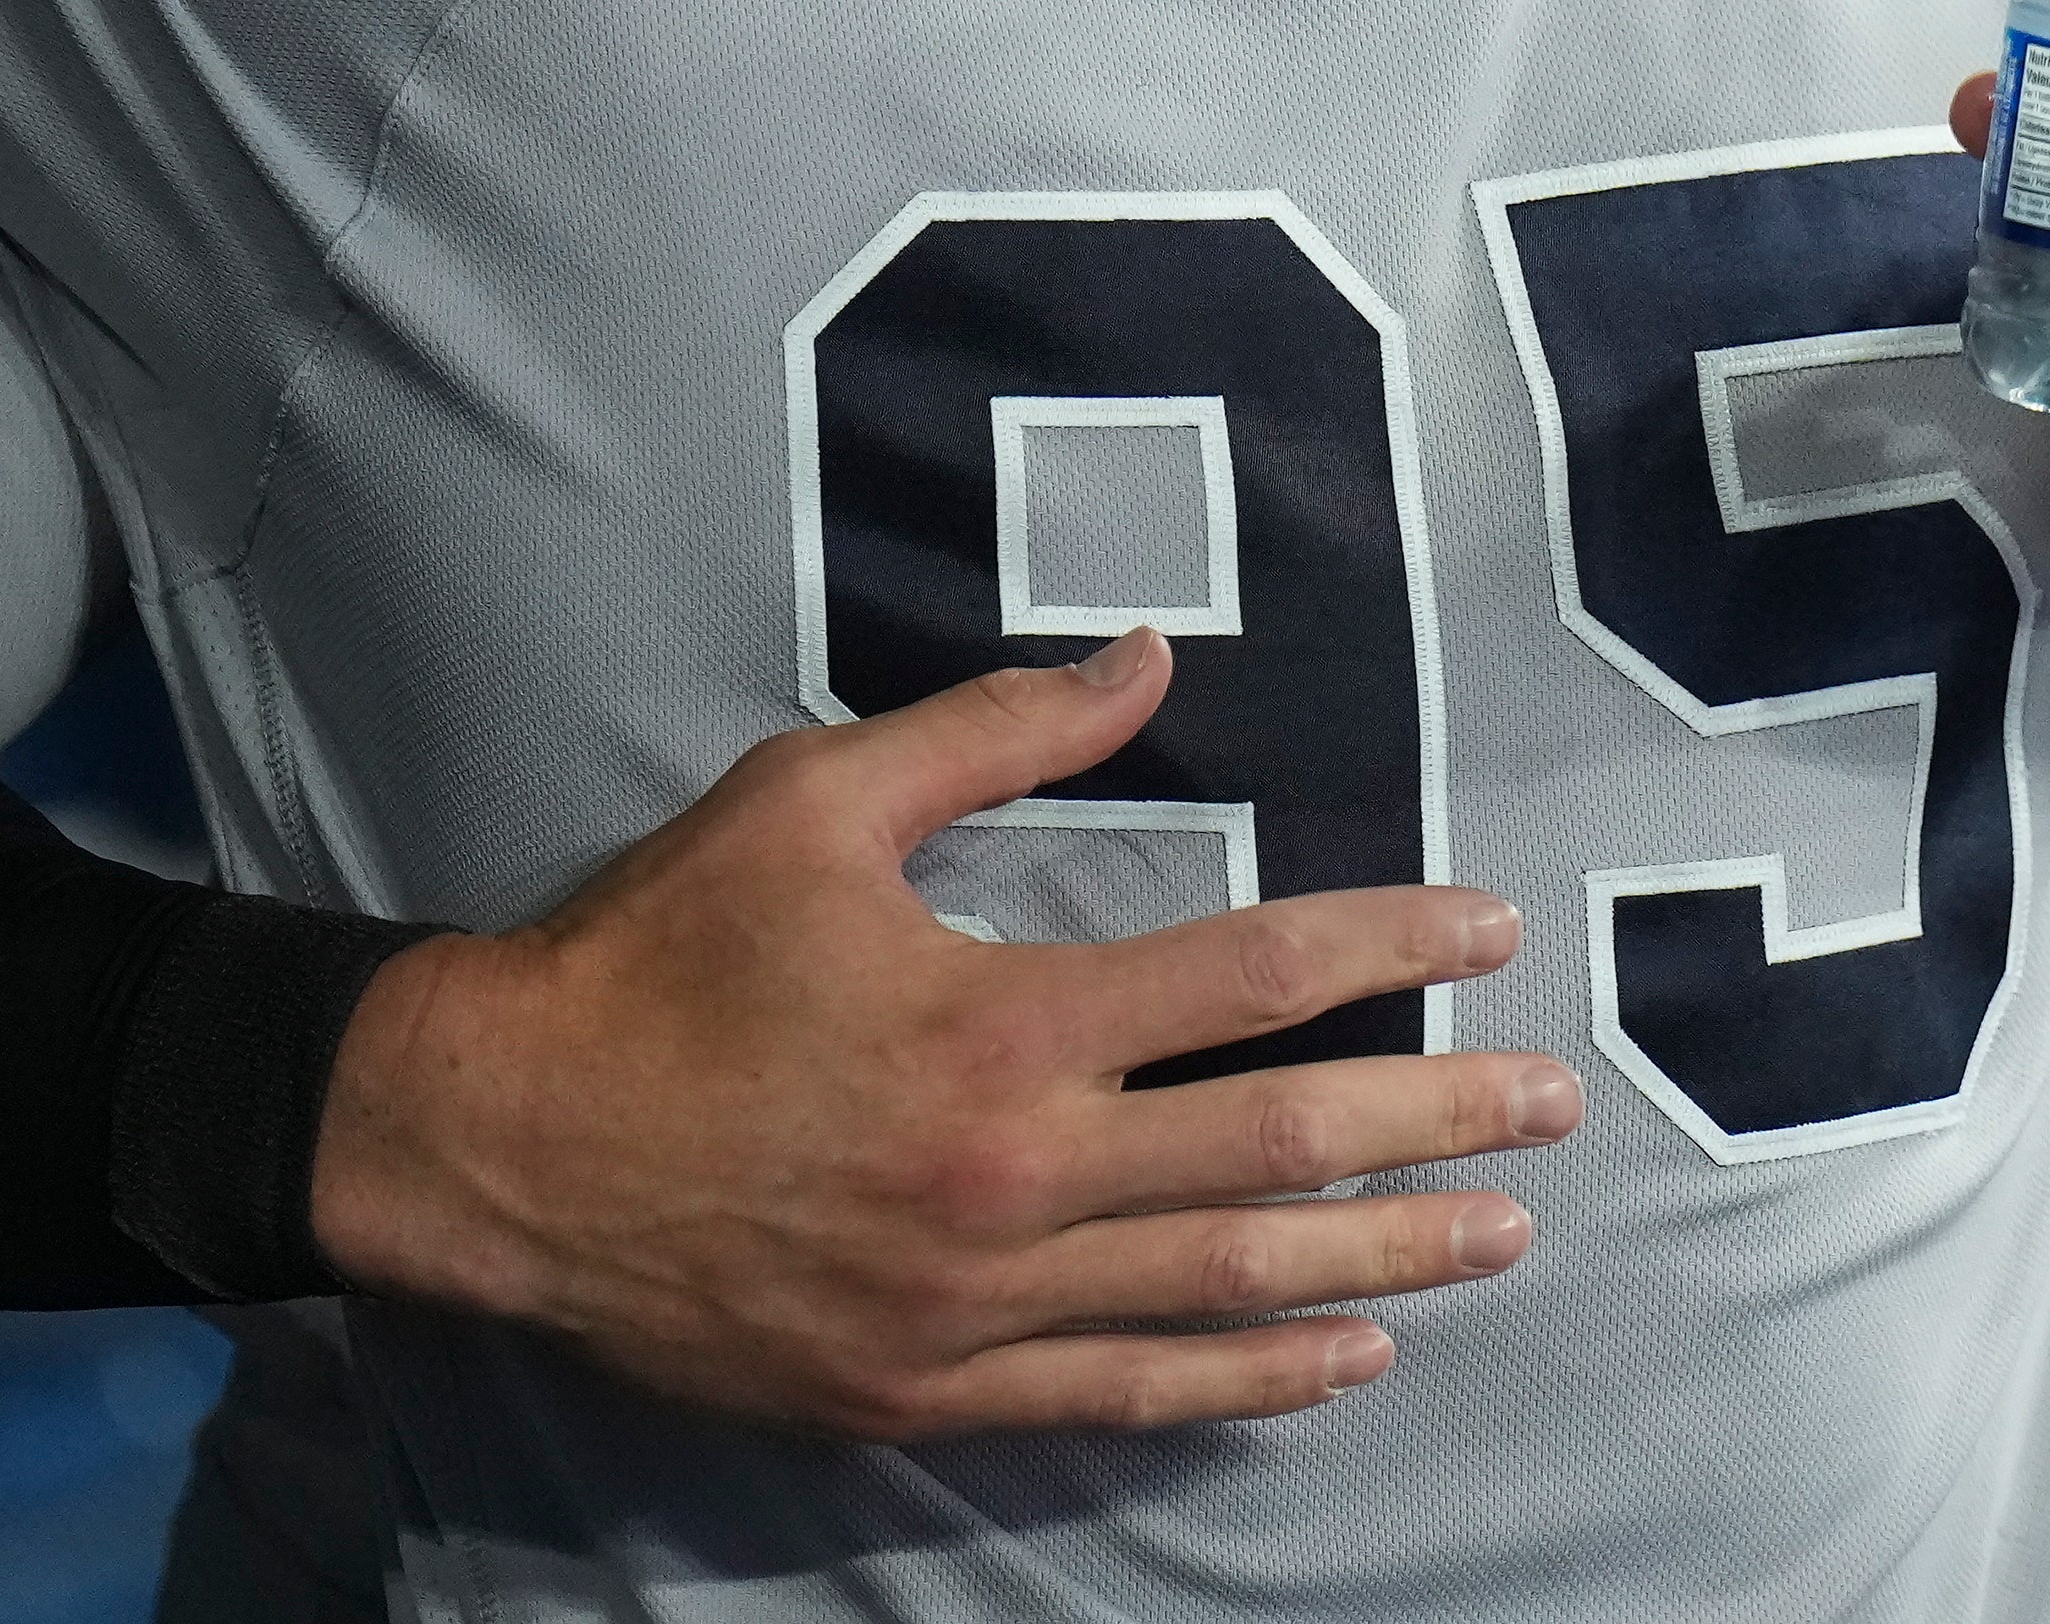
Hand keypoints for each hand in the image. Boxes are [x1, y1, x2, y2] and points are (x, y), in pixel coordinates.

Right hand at [307, 628, 1576, 1436]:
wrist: (496, 1147)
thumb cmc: (656, 955)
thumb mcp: (814, 798)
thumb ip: (996, 731)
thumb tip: (1141, 656)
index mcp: (1001, 1022)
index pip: (1253, 980)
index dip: (1390, 946)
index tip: (1489, 928)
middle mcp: (1013, 1174)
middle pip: (1277, 1148)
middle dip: (1435, 1122)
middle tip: (1552, 1106)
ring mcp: (974, 1299)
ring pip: (1226, 1288)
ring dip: (1380, 1257)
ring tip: (1495, 1239)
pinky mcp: (925, 1386)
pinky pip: (1123, 1392)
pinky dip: (1247, 1380)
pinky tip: (1342, 1358)